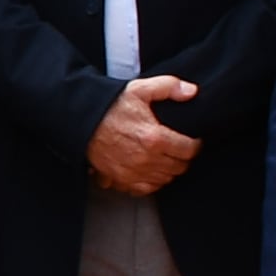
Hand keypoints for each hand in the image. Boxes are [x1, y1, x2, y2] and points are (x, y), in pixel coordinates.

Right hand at [86, 74, 203, 196]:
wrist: (81, 120)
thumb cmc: (109, 105)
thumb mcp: (140, 89)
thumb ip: (169, 87)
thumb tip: (192, 91)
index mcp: (155, 137)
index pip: (189, 150)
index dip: (195, 145)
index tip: (192, 141)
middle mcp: (146, 159)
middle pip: (179, 167)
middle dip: (183, 158)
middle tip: (179, 149)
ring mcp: (133, 172)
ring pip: (164, 179)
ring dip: (168, 170)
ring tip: (166, 159)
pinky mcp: (120, 179)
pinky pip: (145, 189)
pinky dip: (151, 182)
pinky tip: (151, 171)